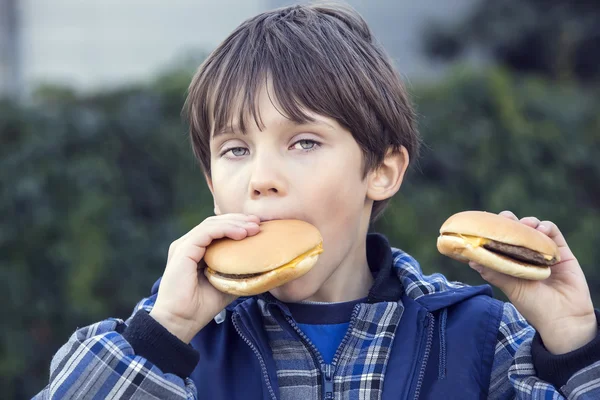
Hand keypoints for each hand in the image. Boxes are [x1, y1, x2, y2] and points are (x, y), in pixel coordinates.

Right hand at [149, 213, 259, 342]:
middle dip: (239, 220)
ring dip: (235, 223)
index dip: (237, 225)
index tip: (257, 227)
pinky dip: (225, 229)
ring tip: (254, 227)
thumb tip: (260, 267)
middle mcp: (189, 245)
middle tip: (259, 222)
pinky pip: (207, 232)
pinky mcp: (183, 249)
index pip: (218, 230)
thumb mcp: (226, 285)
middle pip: (215, 223)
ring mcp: (184, 246)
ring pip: (212, 224)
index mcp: (196, 251)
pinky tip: (241, 233)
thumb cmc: (201, 307)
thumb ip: (237, 272)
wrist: (181, 321)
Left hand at [470, 211, 596, 353]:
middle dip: (508, 221)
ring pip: (533, 229)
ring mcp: (543, 253)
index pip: (500, 241)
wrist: (564, 318)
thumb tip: (472, 259)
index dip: (493, 231)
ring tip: (525, 226)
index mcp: (512, 263)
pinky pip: (553, 232)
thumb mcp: (512, 288)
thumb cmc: (535, 307)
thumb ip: (495, 273)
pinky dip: (545, 227)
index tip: (484, 224)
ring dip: (527, 222)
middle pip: (516, 231)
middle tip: (505, 218)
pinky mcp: (561, 252)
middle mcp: (526, 256)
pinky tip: (540, 230)